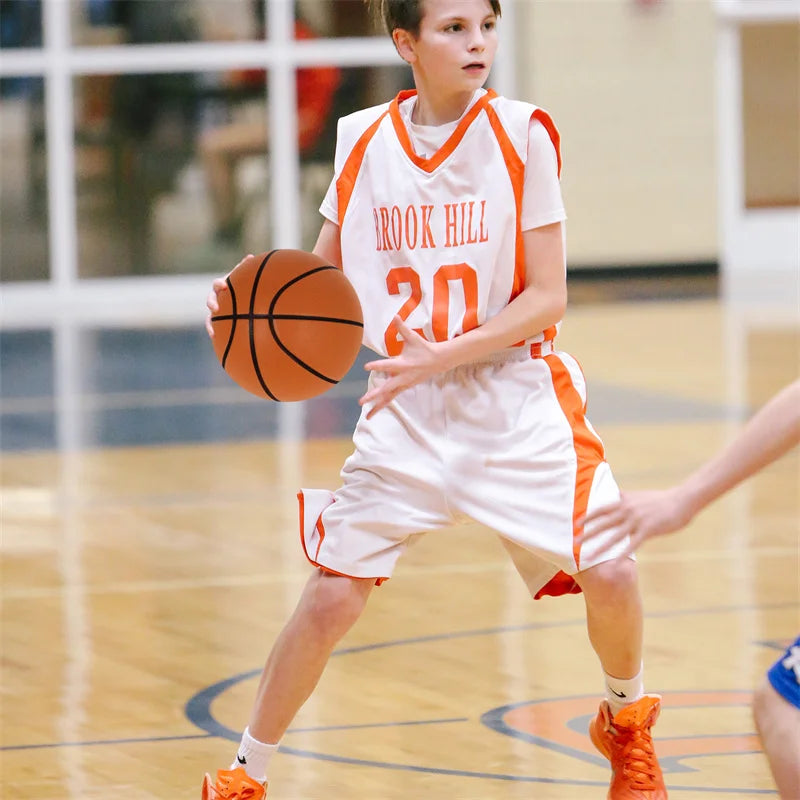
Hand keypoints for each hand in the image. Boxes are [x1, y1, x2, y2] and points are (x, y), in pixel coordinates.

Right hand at [205, 254, 251, 337]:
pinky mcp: (218, 320)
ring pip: (209, 315)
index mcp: (223, 286)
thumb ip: (246, 269)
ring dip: (209, 322)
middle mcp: (218, 297)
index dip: (219, 284)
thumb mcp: (246, 279)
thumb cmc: (246, 287)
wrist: (245, 299)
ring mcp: (217, 309)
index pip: (218, 284)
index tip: (224, 286)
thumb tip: (249, 257)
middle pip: (211, 298)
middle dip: (211, 302)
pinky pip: (213, 326)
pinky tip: (215, 337)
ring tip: (212, 330)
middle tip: (216, 307)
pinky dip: (212, 330)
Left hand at [359, 317, 447, 418]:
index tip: (367, 367)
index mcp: (403, 364)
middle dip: (374, 395)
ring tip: (367, 415)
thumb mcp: (413, 337)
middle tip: (362, 401)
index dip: (377, 365)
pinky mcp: (405, 387)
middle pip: (386, 389)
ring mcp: (404, 384)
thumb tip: (395, 316)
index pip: (388, 365)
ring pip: (389, 397)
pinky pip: (392, 397)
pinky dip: (383, 404)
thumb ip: (402, 328)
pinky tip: (374, 411)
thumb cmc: (423, 348)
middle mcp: (402, 377)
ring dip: (378, 406)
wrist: (438, 361)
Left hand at [575, 487, 694, 557]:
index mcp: (624, 501)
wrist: (681, 500)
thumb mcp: (638, 496)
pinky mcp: (648, 530)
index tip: (575, 524)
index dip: (587, 517)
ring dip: (600, 547)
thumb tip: (615, 496)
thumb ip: (625, 498)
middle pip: (603, 523)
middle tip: (574, 542)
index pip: (601, 509)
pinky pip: (633, 544)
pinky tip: (615, 563)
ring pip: (614, 536)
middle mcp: (627, 510)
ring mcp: (637, 520)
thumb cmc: (660, 500)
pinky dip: (623, 554)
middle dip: (588, 533)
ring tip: (588, 556)